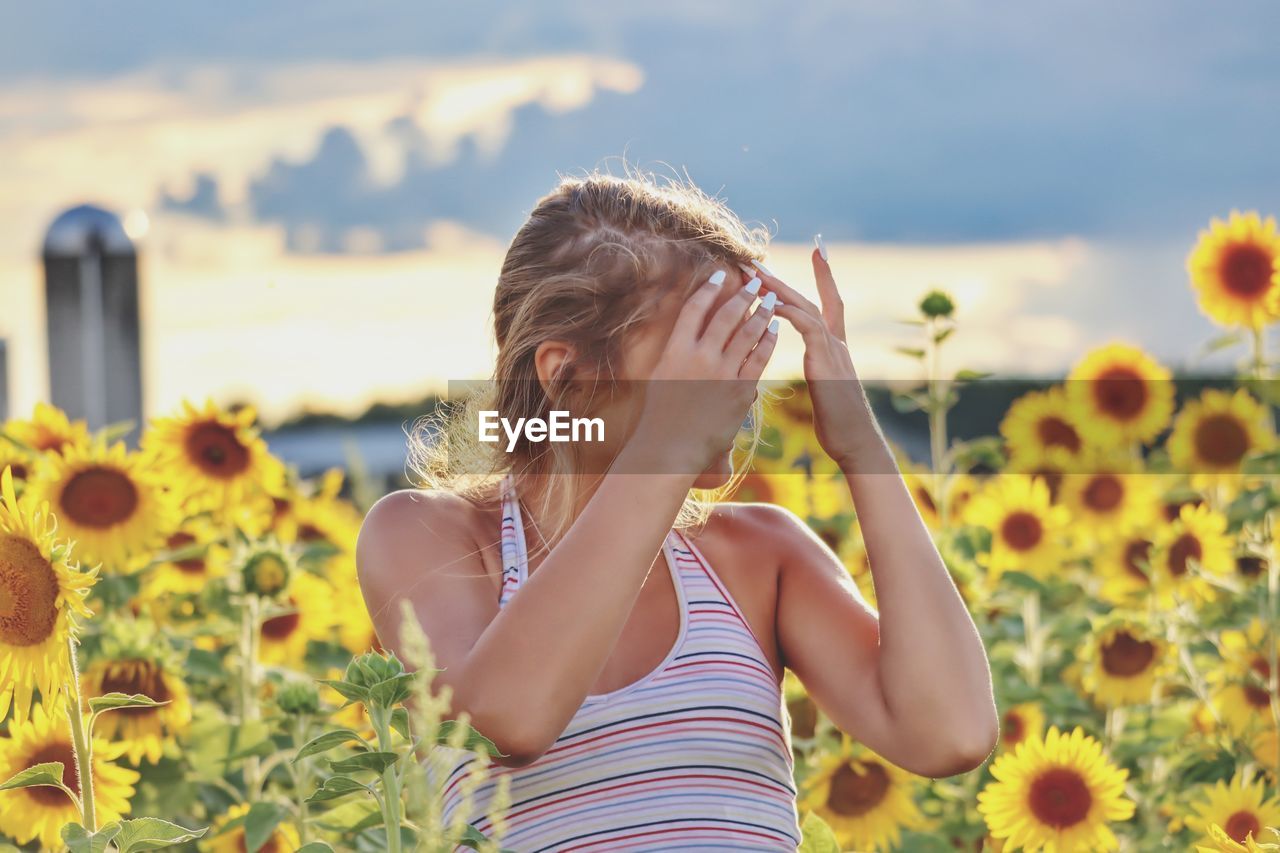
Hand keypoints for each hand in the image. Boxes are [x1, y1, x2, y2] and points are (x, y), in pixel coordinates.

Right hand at [629, 269, 779, 473]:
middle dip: (744, 294)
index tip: (721, 274)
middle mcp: (698, 356)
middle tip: (756, 281)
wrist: (671, 447)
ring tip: (771, 299)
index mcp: (675, 349)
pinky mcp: (739, 390)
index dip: (709, 289)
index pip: (695, 309)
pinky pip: (759, 358)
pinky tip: (775, 329)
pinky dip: (768, 340)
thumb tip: (688, 334)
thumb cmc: (661, 415)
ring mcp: (720, 372)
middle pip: (726, 315)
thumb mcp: (661, 376)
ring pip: (747, 333)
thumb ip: (676, 352)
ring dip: (761, 312)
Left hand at [745, 250, 879, 469]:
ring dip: (778, 289)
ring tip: (754, 275)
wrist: (855, 441)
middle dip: (782, 279)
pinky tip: (771, 304)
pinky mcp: (827, 361)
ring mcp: (834, 349)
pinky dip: (790, 312)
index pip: (829, 303)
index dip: (823, 277)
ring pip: (806, 307)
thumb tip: (808, 367)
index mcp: (834, 347)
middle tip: (758, 260)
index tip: (817, 250)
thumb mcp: (824, 389)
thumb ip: (817, 370)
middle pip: (810, 299)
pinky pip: (808, 327)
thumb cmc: (837, 423)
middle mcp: (837, 342)